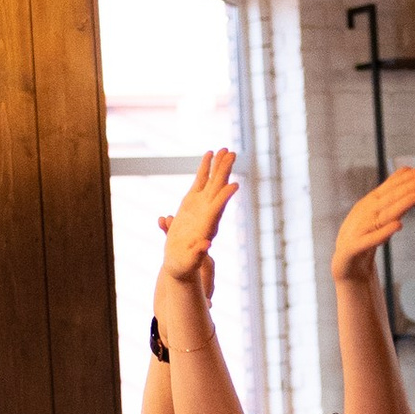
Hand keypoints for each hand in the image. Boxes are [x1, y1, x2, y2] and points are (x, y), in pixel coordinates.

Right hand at [154, 211, 214, 306]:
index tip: (196, 240)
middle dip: (186, 232)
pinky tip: (161, 221)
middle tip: (176, 222)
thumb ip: (205, 302)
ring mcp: (187, 253)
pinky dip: (168, 231)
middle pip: (192, 240)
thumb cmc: (190, 304)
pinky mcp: (177, 251)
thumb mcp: (198, 302)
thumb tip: (210, 305)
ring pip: (181, 238)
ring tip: (165, 220)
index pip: (204, 254)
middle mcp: (199, 258)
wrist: (177, 303)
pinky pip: (172, 239)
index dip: (199, 246)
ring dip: (174, 228)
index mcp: (207, 268)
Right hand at [159, 150, 240, 289]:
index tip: (234, 185)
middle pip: (218, 189)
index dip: (225, 197)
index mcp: (208, 227)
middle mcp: (208, 213)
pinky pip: (200, 180)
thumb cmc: (184, 265)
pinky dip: (205, 167)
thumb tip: (205, 247)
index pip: (218, 209)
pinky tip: (209, 153)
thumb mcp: (189, 261)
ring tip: (225, 149)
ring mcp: (202, 205)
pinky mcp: (192, 201)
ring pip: (212, 181)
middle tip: (233, 154)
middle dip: (225, 172)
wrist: (180, 261)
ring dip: (219, 165)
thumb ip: (197, 254)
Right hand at [332, 165, 414, 285]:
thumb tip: (407, 172)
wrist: (344, 268)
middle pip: (389, 199)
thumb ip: (392, 197)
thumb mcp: (379, 216)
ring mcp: (357, 230)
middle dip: (409, 187)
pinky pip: (370, 240)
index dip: (406, 179)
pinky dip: (383, 232)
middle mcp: (363, 214)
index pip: (389, 189)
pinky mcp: (353, 249)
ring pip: (383, 215)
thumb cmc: (365, 239)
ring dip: (402, 204)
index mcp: (369, 205)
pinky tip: (398, 225)